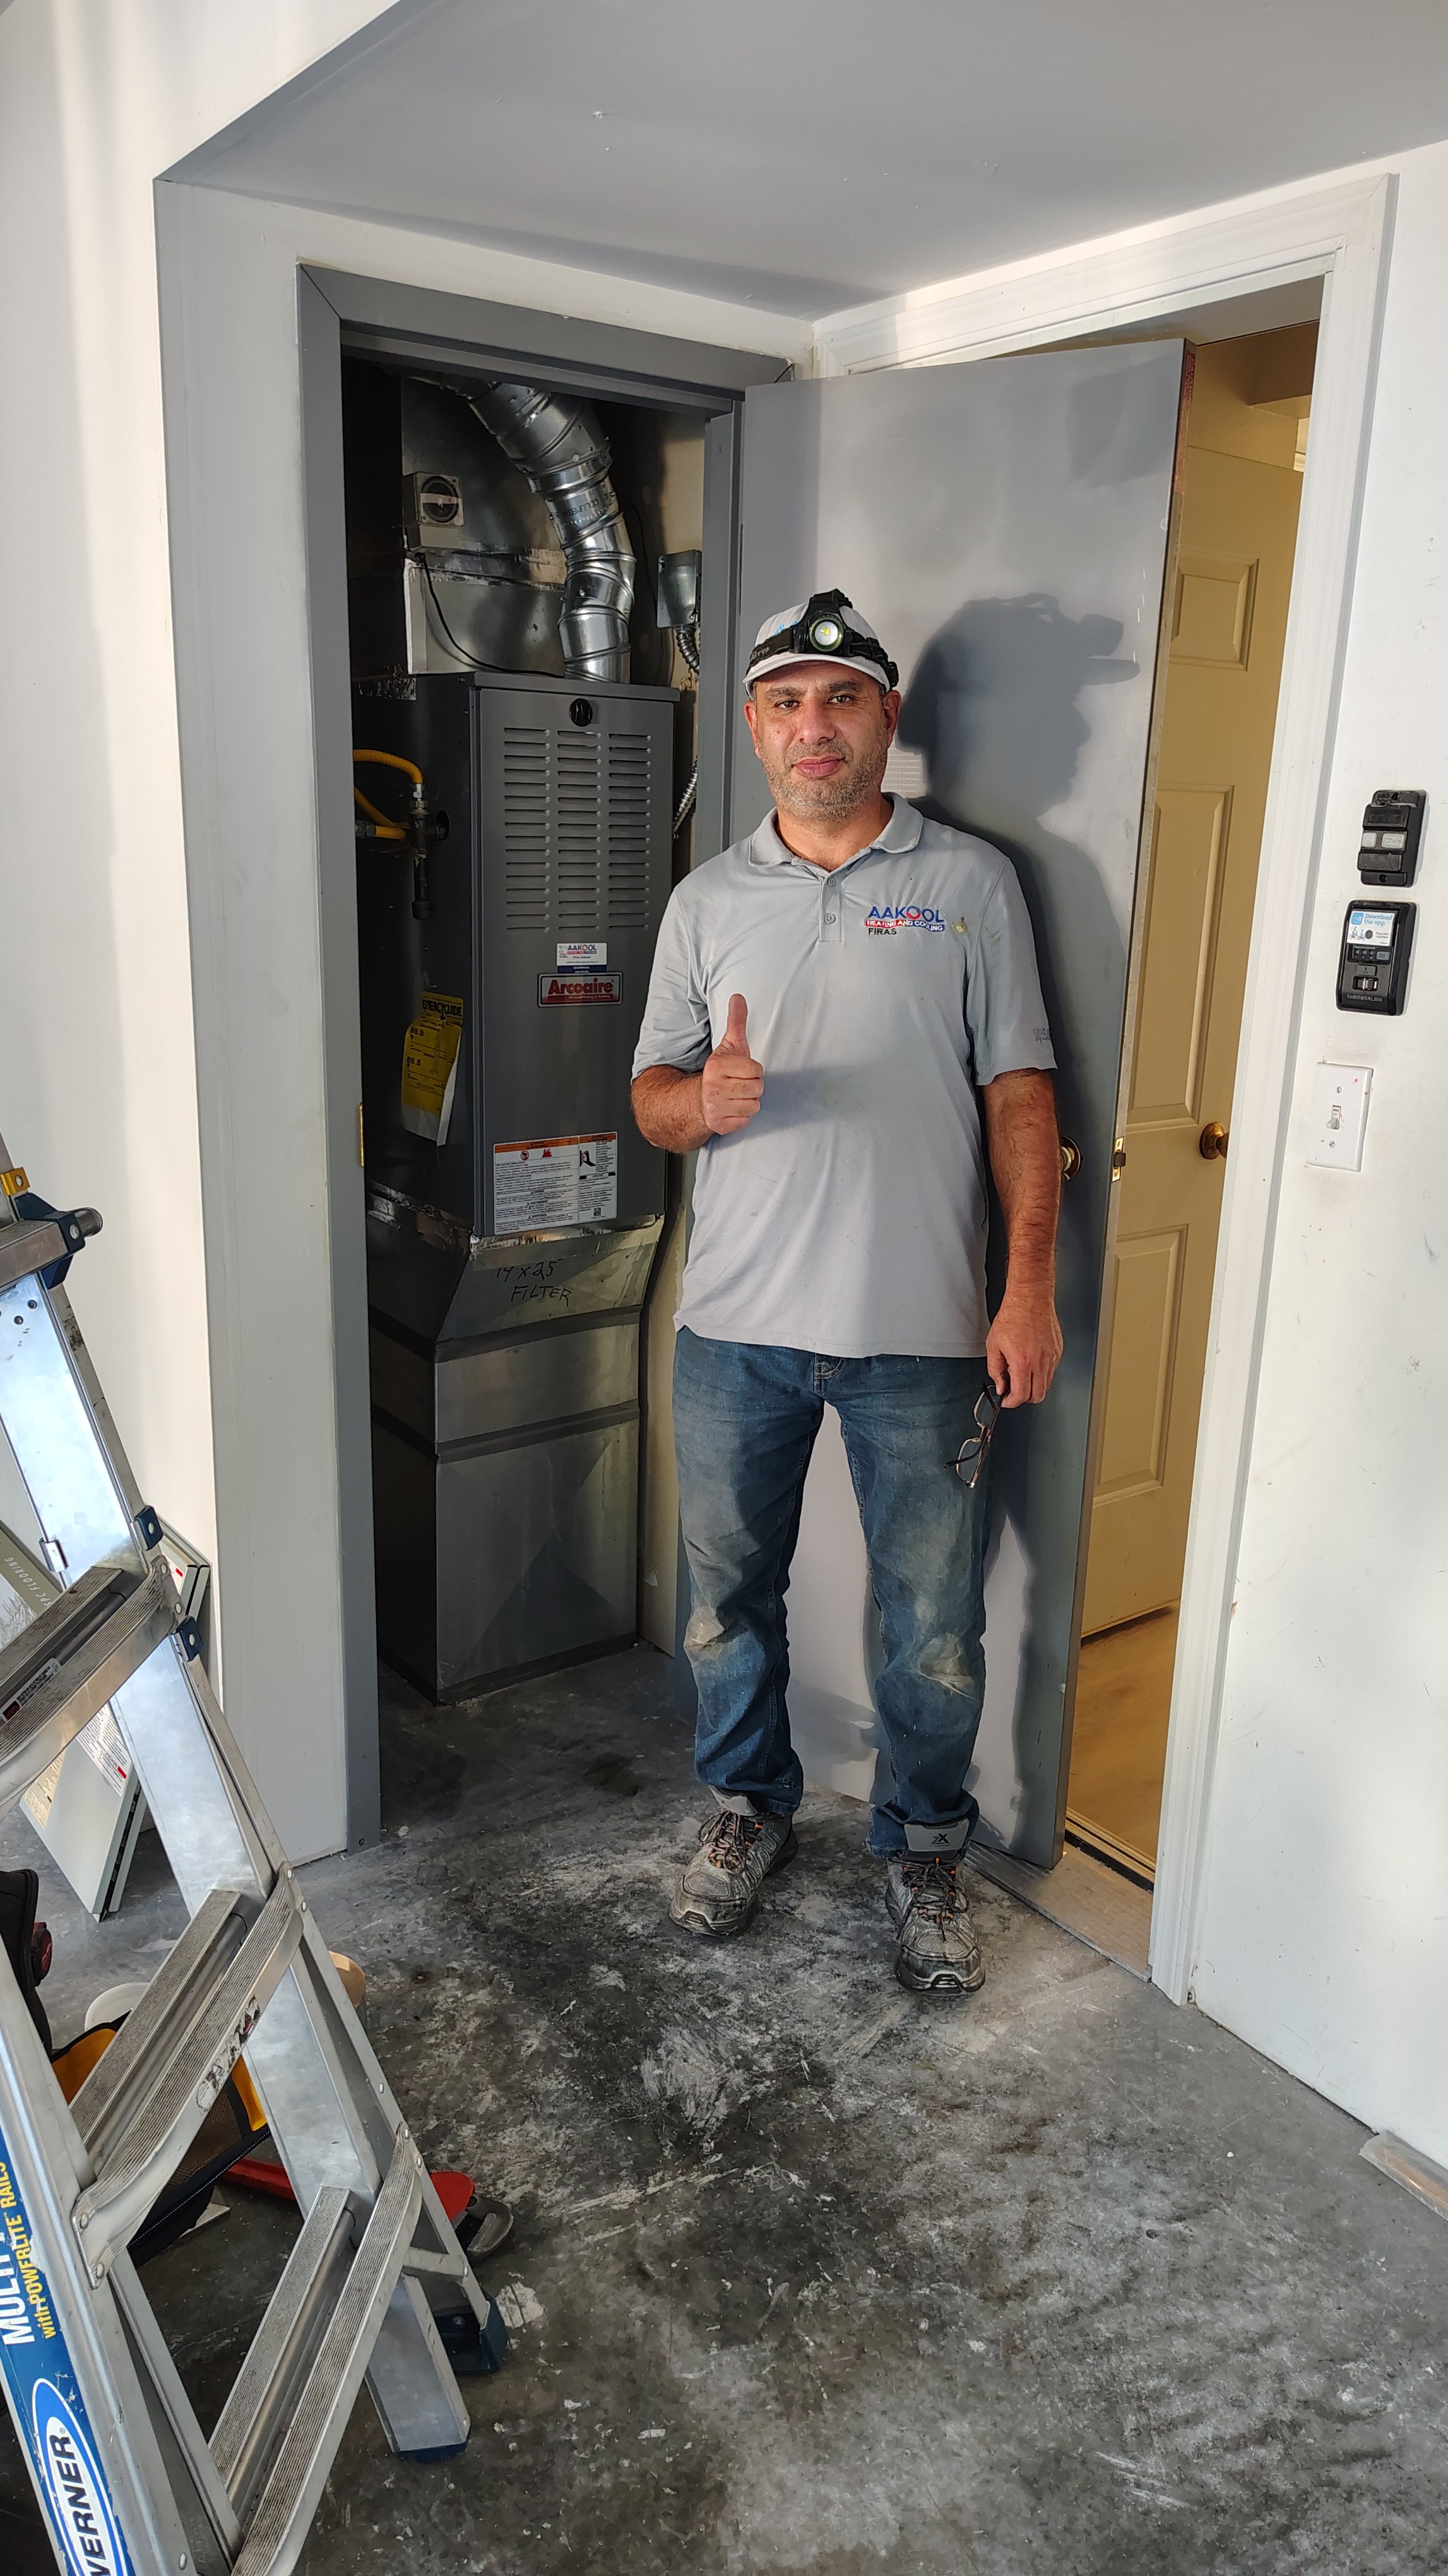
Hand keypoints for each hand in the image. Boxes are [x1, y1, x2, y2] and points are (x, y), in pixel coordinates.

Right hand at [700, 994, 763, 1136]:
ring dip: (749, 1102)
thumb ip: (736, 1021)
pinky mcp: (719, 1125)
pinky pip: (746, 1121)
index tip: (741, 1071)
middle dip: (752, 1087)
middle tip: (739, 1084)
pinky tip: (732, 1109)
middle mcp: (713, 1088)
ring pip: (754, 1106)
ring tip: (736, 1096)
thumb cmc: (721, 1072)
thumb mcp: (729, 1045)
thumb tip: (738, 996)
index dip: (753, 1070)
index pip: (756, 1070)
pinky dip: (742, 1117)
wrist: (698, 1099)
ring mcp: (715, 1108)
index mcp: (716, 1066)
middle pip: (757, 1088)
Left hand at [986, 1288, 1062, 1409]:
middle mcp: (1041, 1361)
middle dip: (1023, 1398)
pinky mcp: (1058, 1351)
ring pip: (1046, 1385)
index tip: (1006, 1400)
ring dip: (1033, 1385)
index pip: (1021, 1396)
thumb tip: (1001, 1386)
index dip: (1011, 1402)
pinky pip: (1051, 1371)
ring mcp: (1052, 1357)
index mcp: (1023, 1362)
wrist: (1030, 1298)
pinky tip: (1031, 1362)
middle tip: (1013, 1390)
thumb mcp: (993, 1344)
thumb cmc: (1013, 1316)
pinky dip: (1041, 1373)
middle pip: (1037, 1396)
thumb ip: (995, 1370)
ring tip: (1021, 1372)